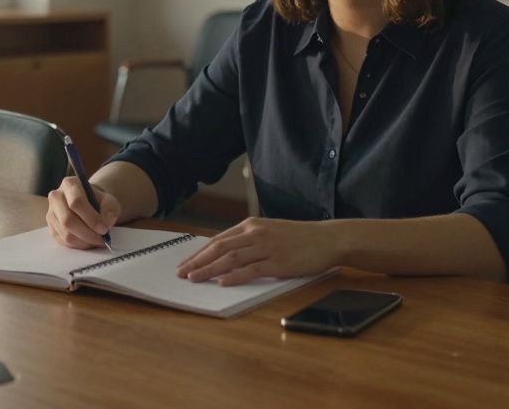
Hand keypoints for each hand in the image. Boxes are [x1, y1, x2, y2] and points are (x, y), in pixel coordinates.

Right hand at [46, 177, 121, 249]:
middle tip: (102, 239)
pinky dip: (78, 245)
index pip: (76, 202)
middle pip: (67, 220)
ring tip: (97, 241)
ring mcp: (51, 213)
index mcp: (70, 184)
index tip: (104, 229)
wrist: (89, 205)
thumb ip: (110, 210)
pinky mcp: (51, 227)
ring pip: (65, 233)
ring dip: (84, 241)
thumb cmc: (99, 202)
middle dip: (87, 233)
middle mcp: (56, 197)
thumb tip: (105, 224)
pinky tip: (88, 241)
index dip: (91, 218)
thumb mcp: (109, 201)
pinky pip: (63, 241)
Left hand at [175, 217, 337, 285]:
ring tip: (194, 278)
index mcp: (251, 226)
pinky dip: (235, 276)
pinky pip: (252, 270)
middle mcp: (256, 234)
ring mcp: (266, 248)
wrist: (327, 239)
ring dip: (209, 269)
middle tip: (181, 273)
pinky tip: (222, 282)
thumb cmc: (299, 238)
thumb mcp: (269, 232)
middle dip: (198, 261)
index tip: (185, 263)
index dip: (199, 253)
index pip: (218, 240)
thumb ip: (248, 241)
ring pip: (231, 259)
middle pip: (219, 248)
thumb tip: (224, 253)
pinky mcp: (278, 262)